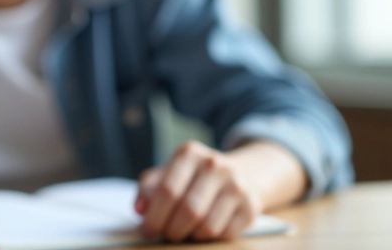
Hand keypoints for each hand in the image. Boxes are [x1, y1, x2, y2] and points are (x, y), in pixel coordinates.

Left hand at [134, 141, 263, 241]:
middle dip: (172, 230)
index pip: (167, 191)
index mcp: (189, 153)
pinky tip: (206, 228)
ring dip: (191, 236)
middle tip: (167, 234)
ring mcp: (236, 184)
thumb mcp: (169, 173)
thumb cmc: (194, 178)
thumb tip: (139, 209)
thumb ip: (149, 188)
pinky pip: (226, 234)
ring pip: (207, 226)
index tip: (148, 229)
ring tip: (186, 230)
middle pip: (188, 211)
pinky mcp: (252, 205)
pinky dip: (211, 239)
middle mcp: (215, 164)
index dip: (154, 216)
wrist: (240, 173)